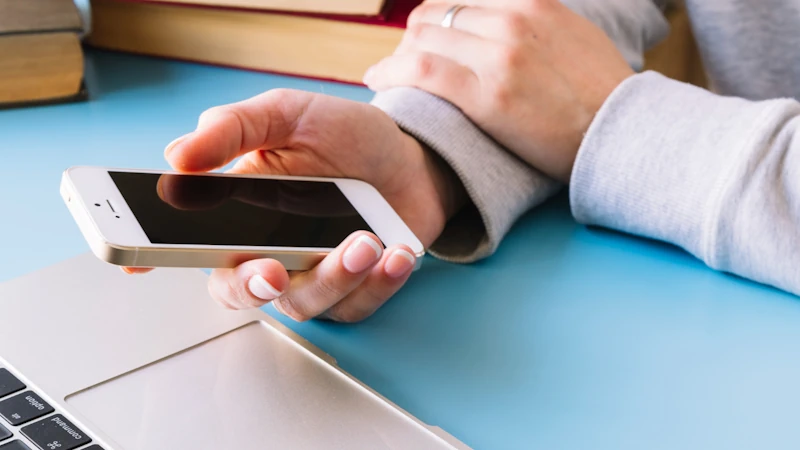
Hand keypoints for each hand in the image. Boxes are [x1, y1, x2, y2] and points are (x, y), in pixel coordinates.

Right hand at [126, 89, 464, 321]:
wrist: (409, 157)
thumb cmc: (344, 138)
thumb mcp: (287, 115)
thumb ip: (234, 129)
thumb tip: (177, 154)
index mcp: (240, 211)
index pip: (189, 240)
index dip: (154, 253)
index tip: (136, 258)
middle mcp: (270, 250)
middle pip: (239, 291)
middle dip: (252, 285)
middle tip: (273, 268)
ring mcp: (313, 275)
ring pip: (303, 303)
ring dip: (334, 276)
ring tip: (365, 241)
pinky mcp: (356, 292)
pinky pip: (357, 305)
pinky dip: (380, 282)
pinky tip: (397, 252)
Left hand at [363, 0, 633, 181]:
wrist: (625, 131)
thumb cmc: (602, 94)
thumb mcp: (573, 36)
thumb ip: (534, 24)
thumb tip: (504, 27)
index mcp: (532, 3)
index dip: (434, 18)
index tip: (424, 37)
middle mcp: (512, 20)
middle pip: (435, 15)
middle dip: (412, 38)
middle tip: (402, 62)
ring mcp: (499, 55)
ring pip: (421, 38)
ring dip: (397, 56)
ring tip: (387, 75)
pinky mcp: (487, 94)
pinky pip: (420, 70)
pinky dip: (390, 73)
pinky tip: (377, 81)